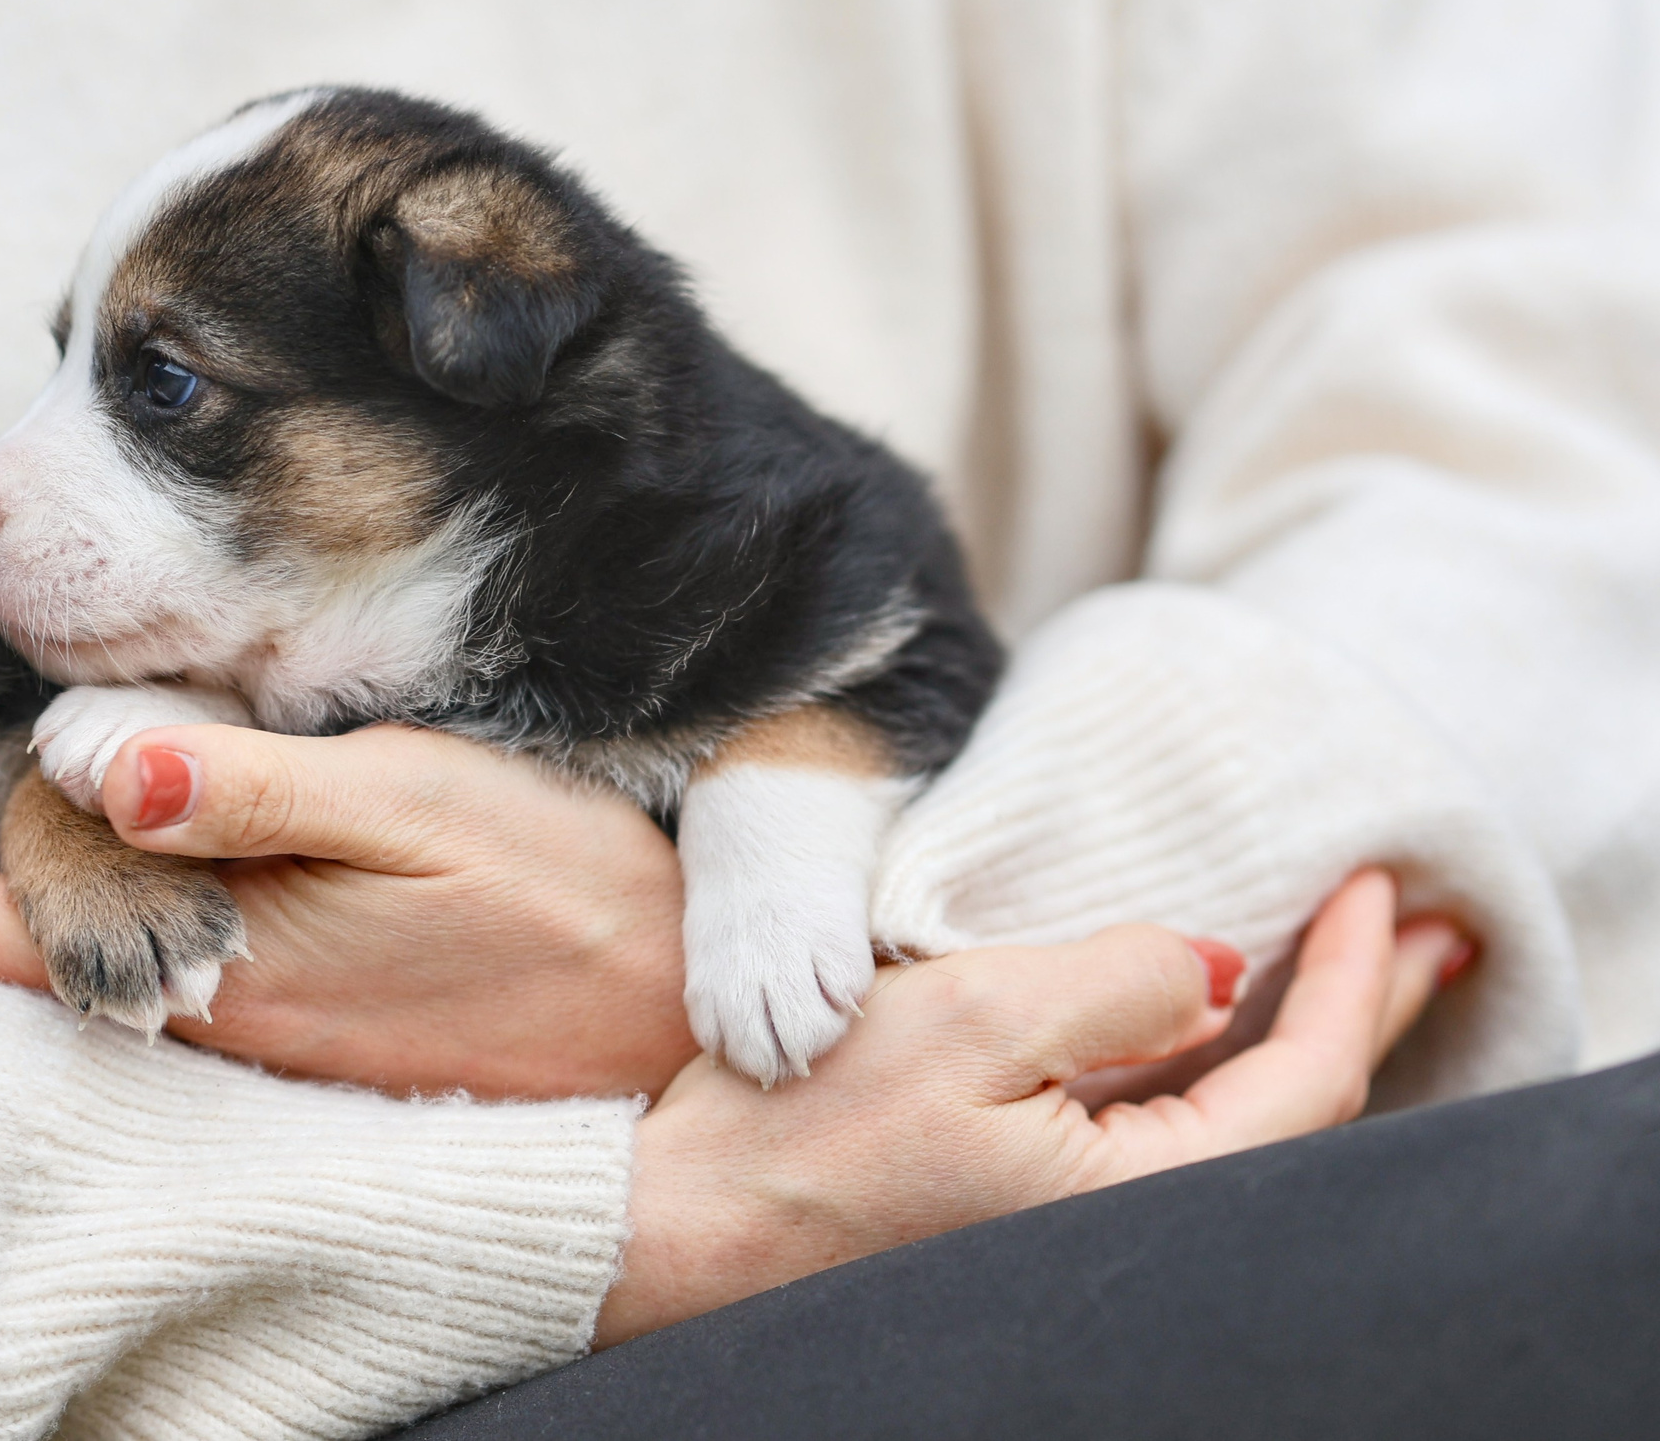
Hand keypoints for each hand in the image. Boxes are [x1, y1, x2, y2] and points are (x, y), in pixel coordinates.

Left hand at [0, 724, 699, 1098]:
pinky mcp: (282, 999)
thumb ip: (244, 788)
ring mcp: (235, 1012)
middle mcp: (194, 1007)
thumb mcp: (418, 812)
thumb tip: (78, 752)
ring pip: (28, 966)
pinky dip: (17, 920)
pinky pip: (107, 961)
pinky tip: (1, 880)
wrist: (676, 1037)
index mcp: (204, 966)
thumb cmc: (565, 911)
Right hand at [594, 869, 1472, 1344]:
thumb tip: (1220, 971)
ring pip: (1231, 1119)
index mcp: (1139, 1192)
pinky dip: (1212, 1056)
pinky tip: (1212, 1019)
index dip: (1357, 978)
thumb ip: (1116, 985)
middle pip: (1293, 1112)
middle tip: (1421, 928)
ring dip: (1296, 1032)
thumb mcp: (971, 1023)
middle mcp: (1125, 1220)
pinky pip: (1163, 1123)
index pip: (1306, 1082)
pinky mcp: (1022, 1195)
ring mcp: (1076, 1215)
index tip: (1378, 883)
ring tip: (1345, 965)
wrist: (687, 1223)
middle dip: (1364, 1012)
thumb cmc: (809, 1123)